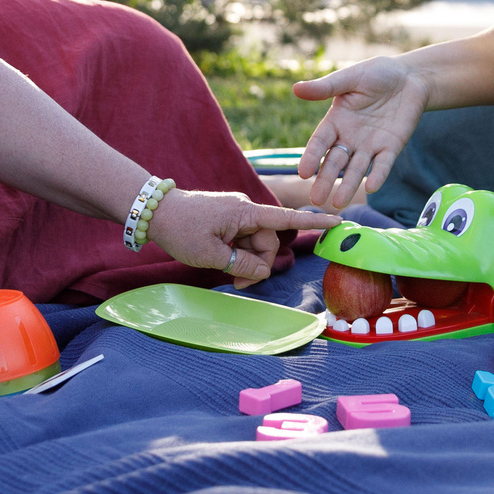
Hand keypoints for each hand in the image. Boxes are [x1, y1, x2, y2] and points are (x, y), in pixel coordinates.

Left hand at [145, 190, 339, 287]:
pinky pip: (243, 240)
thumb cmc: (182, 229)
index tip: (337, 220)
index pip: (287, 218)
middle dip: (259, 263)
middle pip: (269, 241)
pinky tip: (223, 262)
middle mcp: (246, 210)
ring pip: (256, 243)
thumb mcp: (211, 255)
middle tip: (238, 283)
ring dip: (247, 262)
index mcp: (246, 213)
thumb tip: (262, 270)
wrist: (155, 212)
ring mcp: (237, 215)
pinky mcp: (228, 221)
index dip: (313, 222)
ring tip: (226, 274)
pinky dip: (238, 255)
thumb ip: (242, 265)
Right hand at [290, 54, 430, 208]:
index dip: (311, 157)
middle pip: (335, 161)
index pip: (320, 142)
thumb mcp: (350, 78)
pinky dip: (378, 175)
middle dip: (325, 179)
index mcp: (336, 121)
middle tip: (316, 199)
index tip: (303, 173)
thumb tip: (296, 88)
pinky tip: (371, 187)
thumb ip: (326, 87)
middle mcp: (350, 137)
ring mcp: (370, 145)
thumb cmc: (376, 73)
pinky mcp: (391, 147)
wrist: (410, 77)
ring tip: (339, 203)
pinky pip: (383, 164)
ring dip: (348, 184)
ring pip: (356, 169)